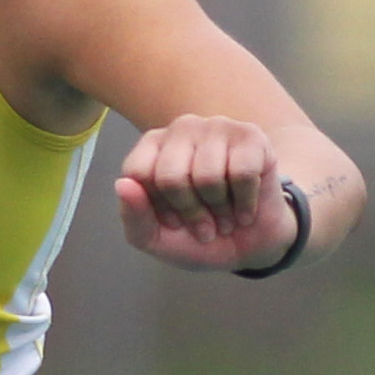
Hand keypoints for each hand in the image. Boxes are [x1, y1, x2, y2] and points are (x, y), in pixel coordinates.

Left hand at [115, 115, 296, 272]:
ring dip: (219, 210)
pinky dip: (244, 203)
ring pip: (207, 175)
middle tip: (204, 224)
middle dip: (189, 212)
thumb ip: (133, 217)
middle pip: (171, 175)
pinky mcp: (252, 137)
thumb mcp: (155, 238)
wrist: (249, 246)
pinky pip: (242, 173)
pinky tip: (245, 210)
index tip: (172, 220)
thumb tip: (123, 184)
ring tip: (224, 216)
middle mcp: (182, 129)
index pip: (137, 172)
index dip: (157, 208)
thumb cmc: (197, 235)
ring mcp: (218, 127)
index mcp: (152, 147)